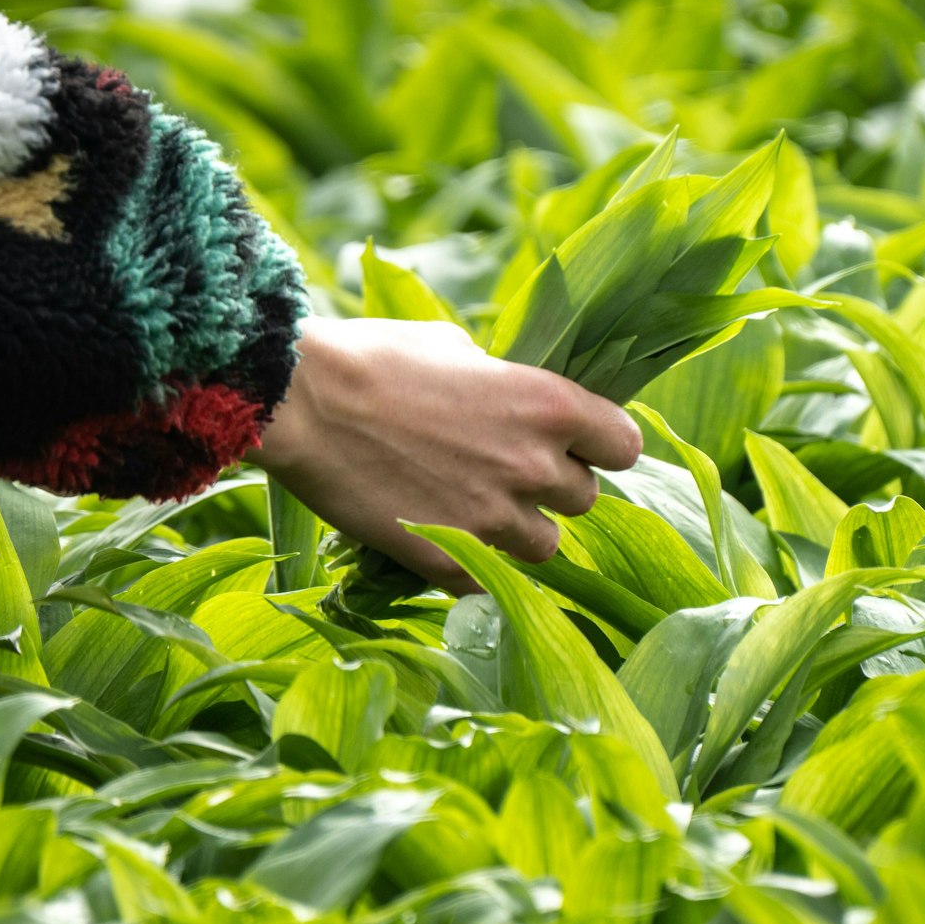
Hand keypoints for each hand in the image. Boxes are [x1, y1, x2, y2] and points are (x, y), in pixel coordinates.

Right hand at [244, 317, 643, 592]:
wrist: (299, 404)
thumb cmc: (372, 358)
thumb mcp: (454, 345)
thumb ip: (499, 380)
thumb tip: (507, 395)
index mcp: (548, 405)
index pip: (625, 446)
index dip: (602, 447)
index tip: (578, 446)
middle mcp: (534, 466)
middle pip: (585, 500)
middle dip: (553, 488)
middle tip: (509, 472)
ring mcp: (493, 521)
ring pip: (545, 547)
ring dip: (521, 530)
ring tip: (476, 508)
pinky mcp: (450, 562)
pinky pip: (490, 578)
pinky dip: (473, 561)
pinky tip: (440, 533)